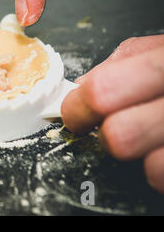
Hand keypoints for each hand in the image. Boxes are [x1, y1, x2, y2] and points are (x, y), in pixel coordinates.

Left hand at [61, 35, 163, 192]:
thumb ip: (127, 61)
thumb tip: (84, 85)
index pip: (103, 92)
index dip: (78, 108)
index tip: (76, 114)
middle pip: (120, 137)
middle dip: (105, 135)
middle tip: (108, 128)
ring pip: (151, 168)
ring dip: (141, 156)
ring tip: (150, 137)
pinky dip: (162, 170)